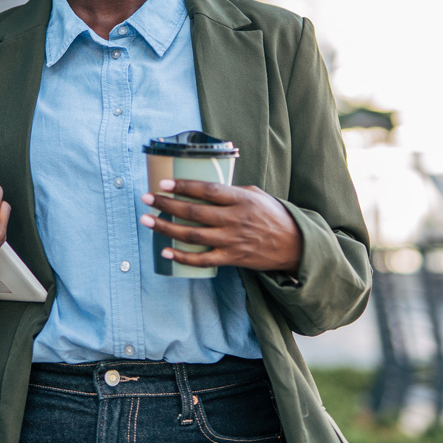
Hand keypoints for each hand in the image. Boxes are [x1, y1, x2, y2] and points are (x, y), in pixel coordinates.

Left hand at [140, 179, 301, 272]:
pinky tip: (165, 251)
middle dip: (167, 205)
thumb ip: (232, 192)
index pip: (208, 190)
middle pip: (194, 212)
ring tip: (147, 221)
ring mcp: (233, 241)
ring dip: (166, 228)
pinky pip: (202, 260)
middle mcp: (235, 220)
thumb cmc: (274, 216)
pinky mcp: (232, 259)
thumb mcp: (257, 195)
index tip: (164, 182)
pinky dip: (182, 257)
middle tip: (147, 199)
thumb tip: (205, 188)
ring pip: (193, 236)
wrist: (295, 246)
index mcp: (241, 200)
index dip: (184, 186)